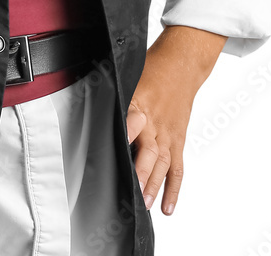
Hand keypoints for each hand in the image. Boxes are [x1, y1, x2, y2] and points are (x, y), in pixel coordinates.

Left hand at [125, 25, 225, 216]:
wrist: (183, 64)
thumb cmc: (154, 69)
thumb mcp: (130, 77)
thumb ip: (114, 95)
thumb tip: (87, 101)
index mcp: (140, 105)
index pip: (130, 123)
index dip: (123, 135)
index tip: (112, 150)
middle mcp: (155, 124)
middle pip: (150, 151)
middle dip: (142, 171)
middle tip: (134, 190)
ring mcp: (168, 134)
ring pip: (163, 164)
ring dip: (155, 185)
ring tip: (146, 205)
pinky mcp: (178, 140)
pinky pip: (178, 168)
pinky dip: (174, 188)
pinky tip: (167, 206)